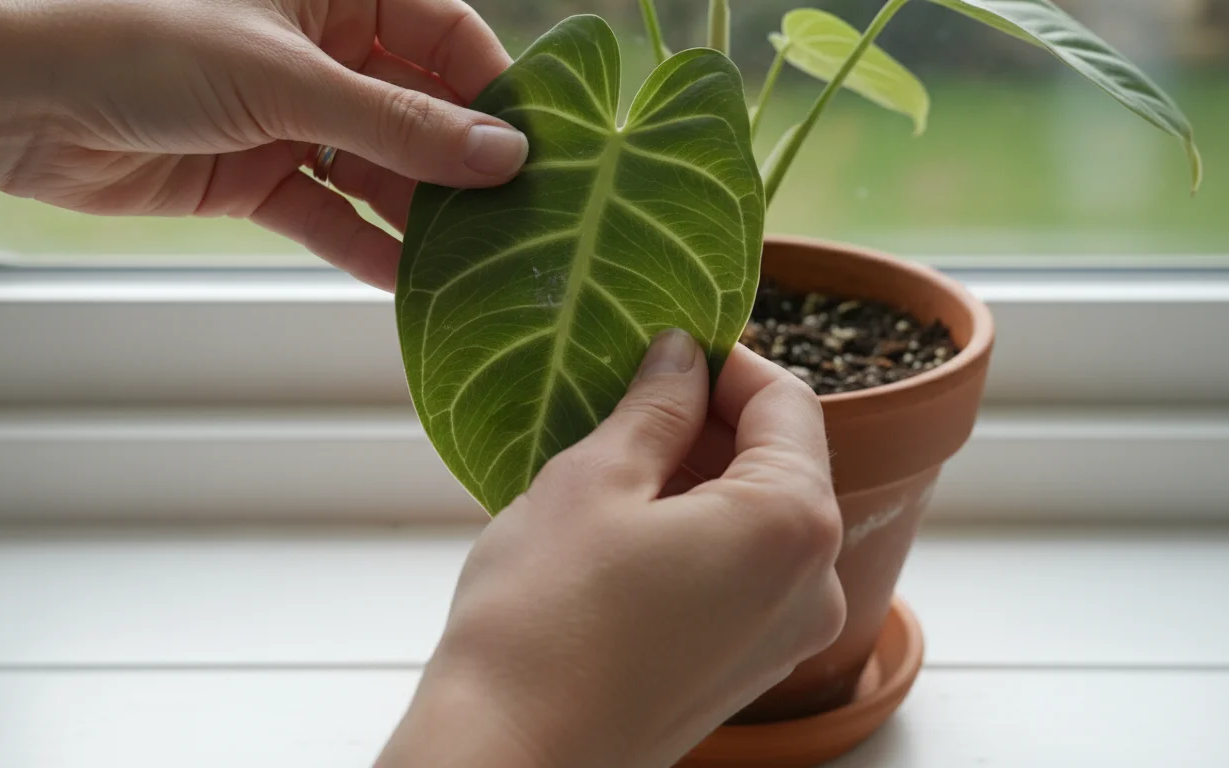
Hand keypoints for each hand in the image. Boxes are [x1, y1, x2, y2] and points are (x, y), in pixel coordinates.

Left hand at [0, 0, 526, 290]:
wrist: (25, 104)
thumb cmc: (143, 43)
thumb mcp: (289, 78)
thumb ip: (399, 124)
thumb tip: (501, 155)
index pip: (446, 35)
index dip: (495, 91)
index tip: (545, 148)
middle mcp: (321, 51)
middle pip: (420, 110)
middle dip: (465, 165)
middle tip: (524, 218)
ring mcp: (292, 116)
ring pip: (381, 169)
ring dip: (423, 215)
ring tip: (480, 261)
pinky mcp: (260, 176)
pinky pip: (331, 214)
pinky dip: (365, 248)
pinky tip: (410, 283)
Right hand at [378, 331, 846, 767]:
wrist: (511, 760)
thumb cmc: (543, 623)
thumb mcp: (594, 481)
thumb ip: (656, 407)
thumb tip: (681, 358)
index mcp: (791, 524)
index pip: (785, 401)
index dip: (724, 360)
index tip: (665, 346)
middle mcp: (815, 585)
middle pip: (780, 462)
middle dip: (708, 420)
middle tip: (624, 399)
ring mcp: (784, 637)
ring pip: (755, 519)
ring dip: (695, 476)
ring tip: (611, 463)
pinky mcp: (743, 670)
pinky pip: (739, 572)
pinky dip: (694, 532)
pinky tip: (620, 529)